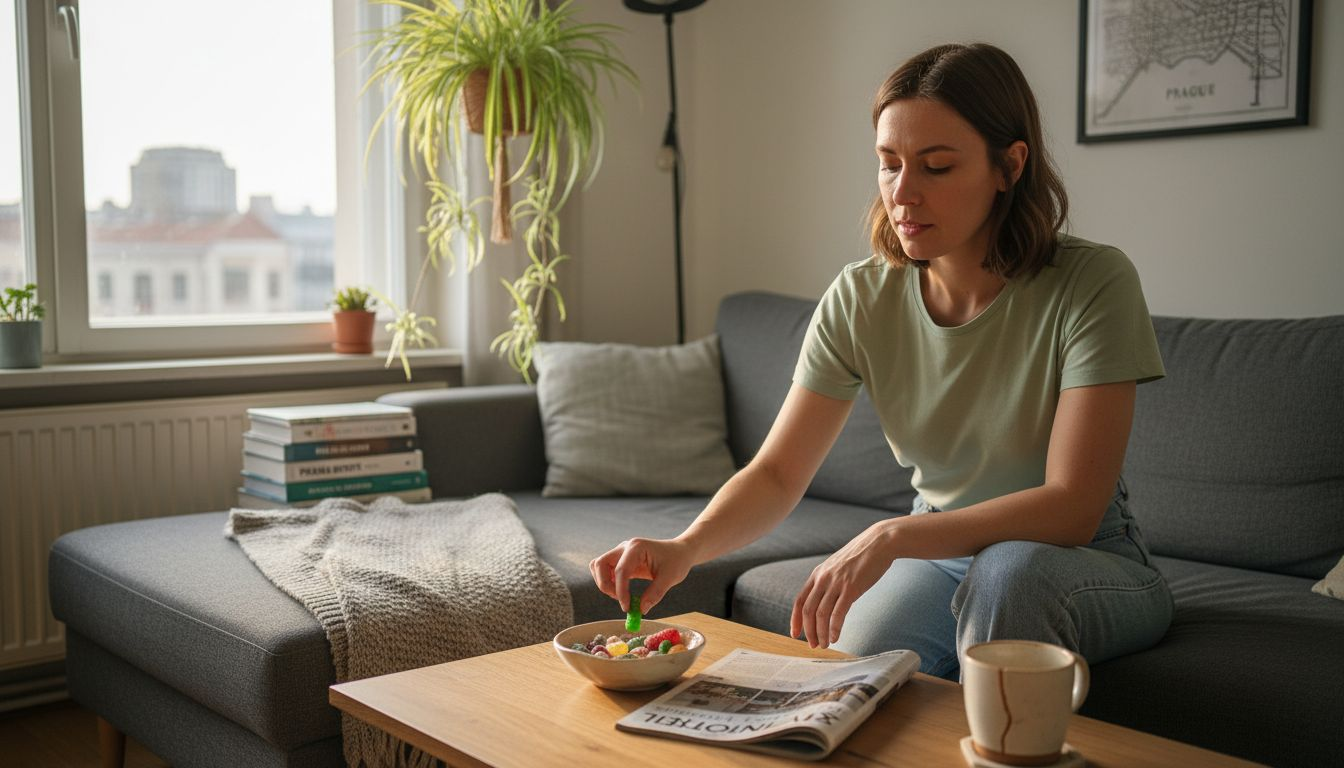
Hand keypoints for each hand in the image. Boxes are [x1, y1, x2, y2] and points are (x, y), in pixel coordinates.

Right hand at [590, 537, 693, 614]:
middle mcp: (625, 547)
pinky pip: (606, 570)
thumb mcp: (670, 578)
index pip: (620, 570)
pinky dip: (609, 582)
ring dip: (604, 583)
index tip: (627, 607)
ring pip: (598, 566)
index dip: (620, 591)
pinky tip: (622, 592)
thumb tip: (641, 610)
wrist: (681, 551)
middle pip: (600, 564)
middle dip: (605, 584)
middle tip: (620, 600)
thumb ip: (655, 594)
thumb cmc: (677, 561)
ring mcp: (621, 552)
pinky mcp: (622, 560)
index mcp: (636, 547)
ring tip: (621, 596)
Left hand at [790, 521, 896, 648]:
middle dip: (809, 631)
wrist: (879, 543)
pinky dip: (834, 628)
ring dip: (821, 633)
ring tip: (824, 645)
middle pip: (808, 610)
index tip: (795, 634)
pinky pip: (838, 613)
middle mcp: (823, 579)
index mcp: (818, 574)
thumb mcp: (838, 567)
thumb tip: (826, 599)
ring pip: (821, 614)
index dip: (796, 620)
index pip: (800, 601)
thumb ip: (829, 581)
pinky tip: (835, 637)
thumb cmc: (861, 556)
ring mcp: (836, 583)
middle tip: (813, 645)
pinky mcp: (851, 588)